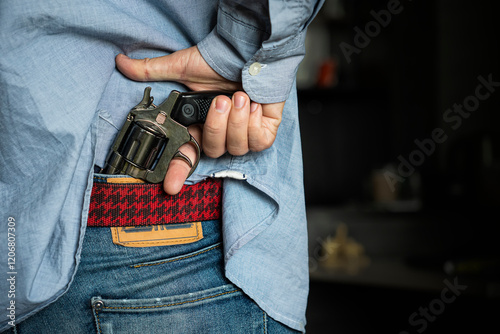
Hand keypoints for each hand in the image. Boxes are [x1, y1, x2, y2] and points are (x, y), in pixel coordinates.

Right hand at [115, 46, 283, 194]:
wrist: (250, 51)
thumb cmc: (219, 61)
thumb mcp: (182, 67)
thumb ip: (151, 70)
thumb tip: (122, 63)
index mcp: (200, 124)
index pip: (187, 155)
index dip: (177, 171)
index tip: (170, 186)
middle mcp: (221, 133)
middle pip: (214, 150)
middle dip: (216, 126)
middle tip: (220, 100)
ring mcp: (244, 134)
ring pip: (236, 147)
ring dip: (236, 121)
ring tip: (238, 97)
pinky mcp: (265, 132)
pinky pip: (259, 142)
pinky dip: (255, 123)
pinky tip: (254, 104)